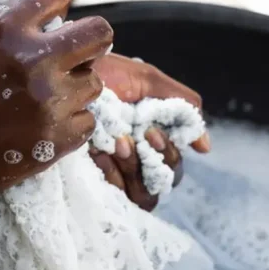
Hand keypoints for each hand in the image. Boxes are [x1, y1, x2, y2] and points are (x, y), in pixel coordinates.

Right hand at [0, 0, 112, 200]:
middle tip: (76, 52)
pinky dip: (71, 121)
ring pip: (94, 82)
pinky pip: (87, 121)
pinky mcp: (56, 139)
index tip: (52, 16)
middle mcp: (35, 61)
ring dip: (76, 85)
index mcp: (7, 28)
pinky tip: (48, 122)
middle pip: (100, 34)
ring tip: (52, 95)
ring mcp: (49, 103)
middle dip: (89, 39)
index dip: (56, 3)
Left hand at [90, 53, 209, 210]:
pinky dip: (112, 176)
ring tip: (116, 143)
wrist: (64, 72)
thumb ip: (181, 106)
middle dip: (154, 160)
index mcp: (148, 138)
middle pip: (163, 183)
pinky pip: (117, 197)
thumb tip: (205, 147)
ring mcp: (111, 171)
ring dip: (134, 168)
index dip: (170, 155)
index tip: (153, 134)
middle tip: (135, 138)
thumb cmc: (102, 72)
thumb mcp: (146, 80)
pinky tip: (98, 153)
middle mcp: (133, 159)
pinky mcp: (90, 180)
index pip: (172, 165)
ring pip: (144, 195)